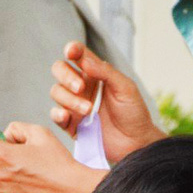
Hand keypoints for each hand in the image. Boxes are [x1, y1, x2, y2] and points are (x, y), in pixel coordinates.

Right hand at [49, 42, 162, 163]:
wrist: (136, 143)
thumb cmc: (133, 112)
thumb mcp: (125, 87)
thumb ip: (105, 72)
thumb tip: (84, 60)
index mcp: (94, 73)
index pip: (77, 55)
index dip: (72, 50)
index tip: (71, 52)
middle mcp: (81, 86)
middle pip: (60, 70)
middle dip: (66, 76)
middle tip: (80, 87)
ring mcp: (74, 105)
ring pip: (56, 92)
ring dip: (69, 99)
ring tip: (88, 110)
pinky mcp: (71, 124)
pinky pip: (56, 116)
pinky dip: (57, 114)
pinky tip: (66, 116)